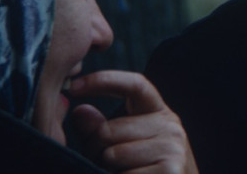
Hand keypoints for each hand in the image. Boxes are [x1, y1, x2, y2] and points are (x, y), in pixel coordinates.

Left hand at [68, 70, 198, 173]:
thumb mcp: (124, 146)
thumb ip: (101, 129)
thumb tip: (79, 110)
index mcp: (159, 113)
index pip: (135, 85)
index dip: (104, 80)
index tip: (74, 86)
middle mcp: (170, 127)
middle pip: (108, 129)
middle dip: (94, 150)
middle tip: (102, 165)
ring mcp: (172, 149)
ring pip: (112, 154)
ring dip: (104, 170)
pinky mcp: (169, 171)